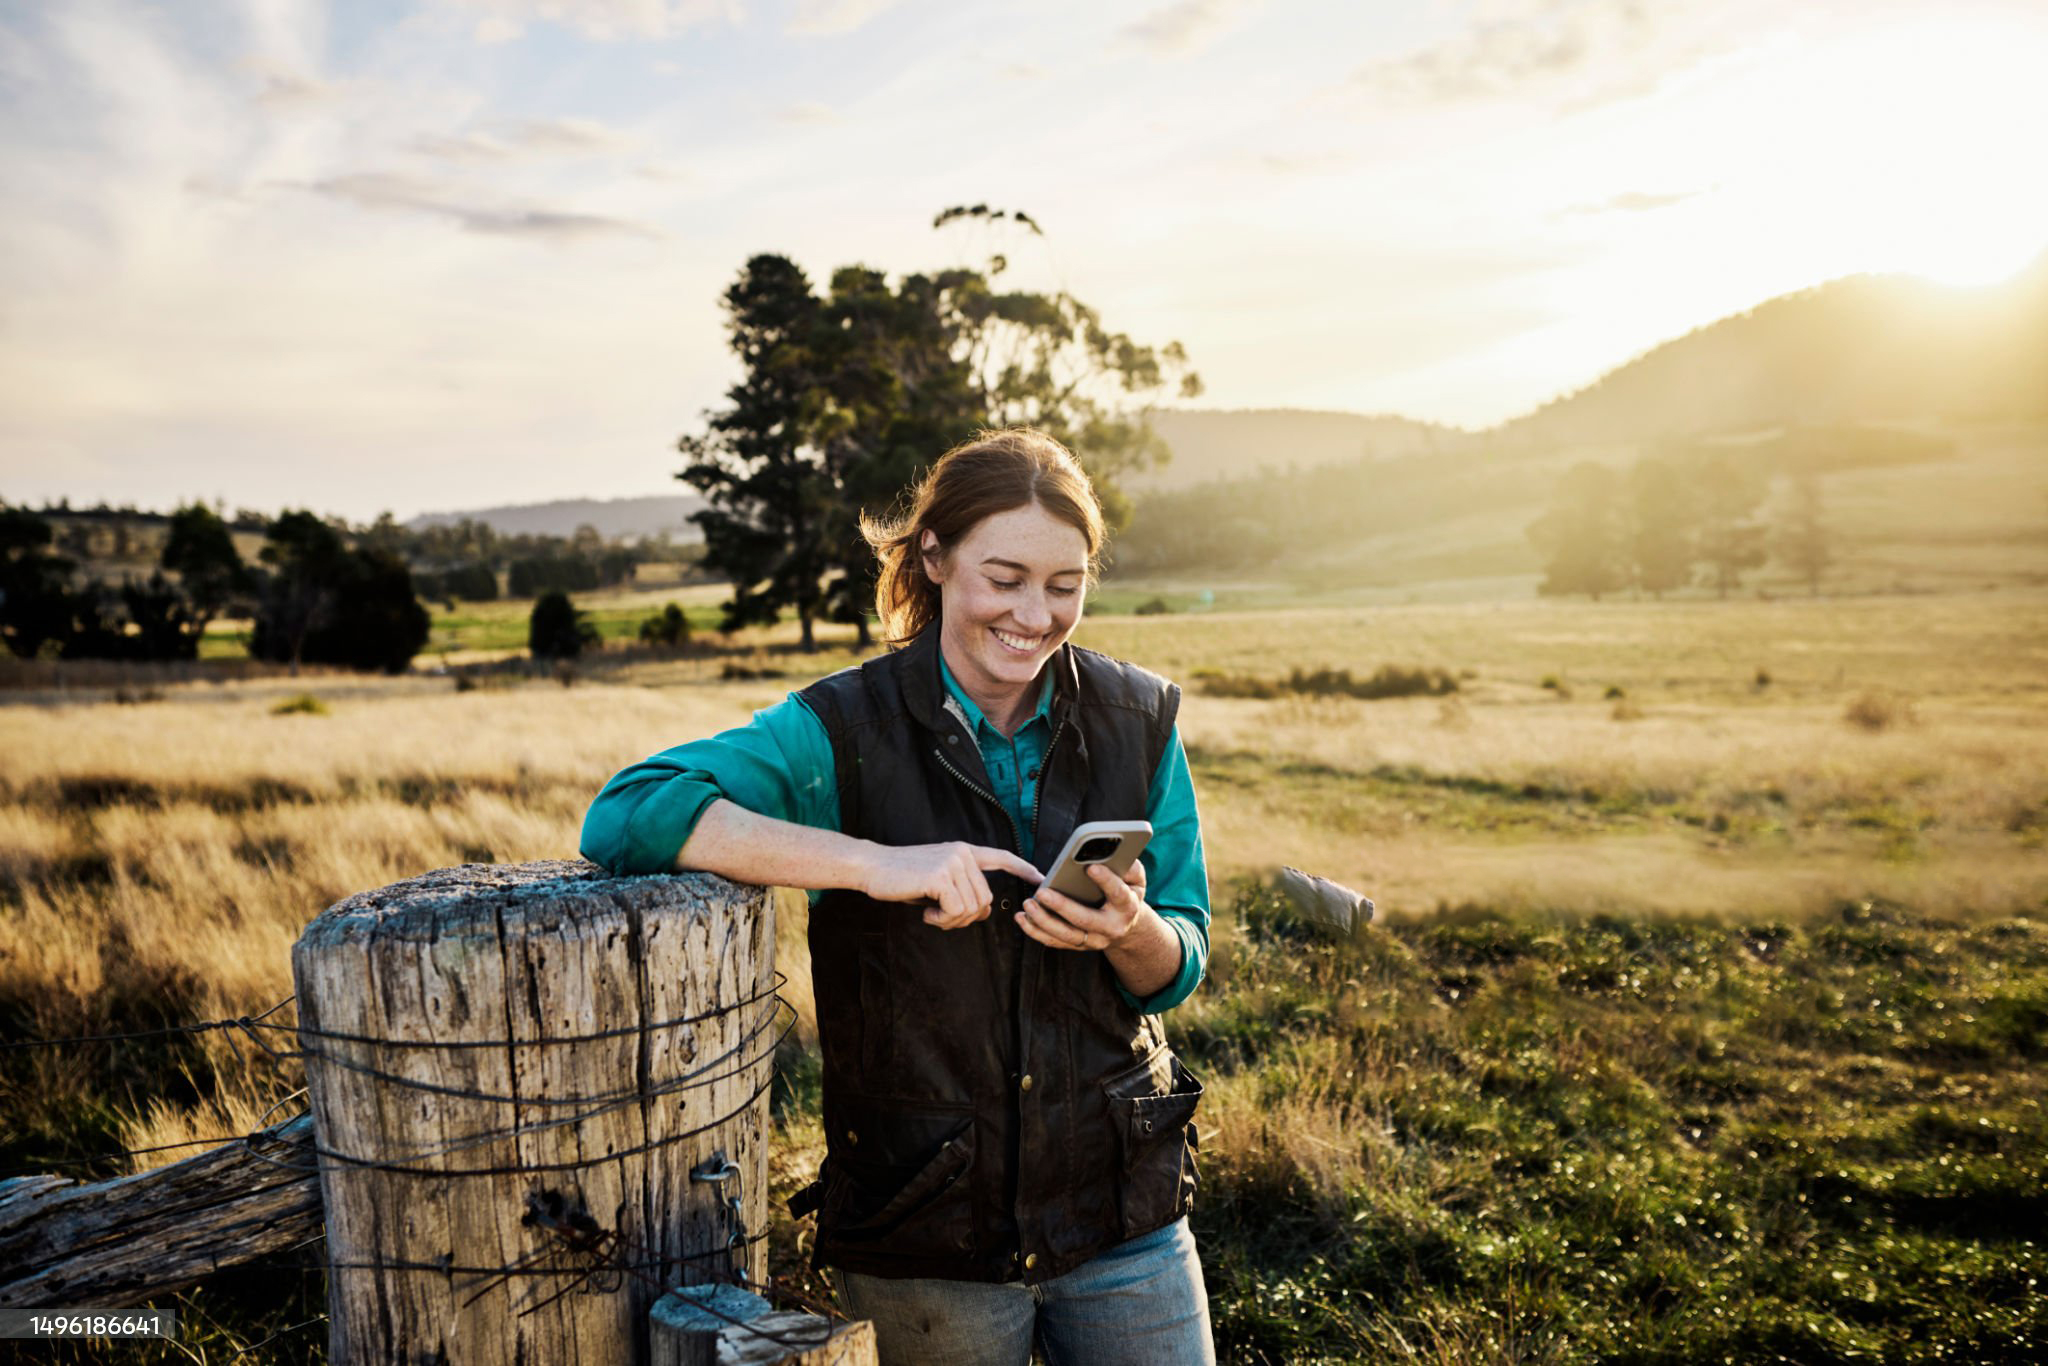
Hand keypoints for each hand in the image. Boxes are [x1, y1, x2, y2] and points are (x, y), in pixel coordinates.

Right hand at [862, 841, 1044, 929]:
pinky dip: (943, 920)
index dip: (1022, 867)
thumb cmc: (902, 877)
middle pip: (985, 899)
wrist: (872, 867)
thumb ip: (962, 890)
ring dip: (952, 921)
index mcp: (963, 851)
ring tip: (933, 914)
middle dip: (967, 918)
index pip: (1000, 857)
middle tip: (942, 918)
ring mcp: (952, 863)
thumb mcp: (937, 882)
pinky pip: (957, 910)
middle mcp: (962, 853)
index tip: (1040, 877)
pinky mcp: (940, 876)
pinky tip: (928, 914)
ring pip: (972, 908)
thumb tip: (986, 910)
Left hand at [1016, 860, 1149, 951]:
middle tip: (1042, 892)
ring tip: (1028, 904)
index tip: (1091, 867)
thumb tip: (1110, 852)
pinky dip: (1036, 931)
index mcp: (1127, 907)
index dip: (1106, 881)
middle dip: (1062, 906)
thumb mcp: (1135, 879)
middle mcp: (1111, 927)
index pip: (1118, 894)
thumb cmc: (1126, 892)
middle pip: (1085, 919)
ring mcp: (1094, 940)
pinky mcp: (1079, 945)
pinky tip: (1021, 918)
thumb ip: (1128, 865)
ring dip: (1044, 921)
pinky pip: (1055, 941)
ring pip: (1067, 935)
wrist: (1126, 926)